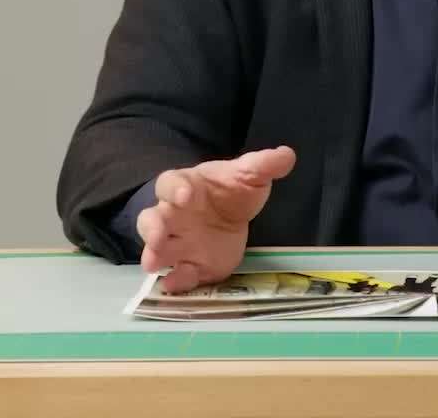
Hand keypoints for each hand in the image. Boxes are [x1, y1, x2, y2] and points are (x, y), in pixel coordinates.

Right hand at [137, 145, 295, 292]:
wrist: (231, 216)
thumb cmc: (231, 191)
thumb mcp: (250, 175)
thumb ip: (264, 165)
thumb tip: (286, 155)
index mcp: (184, 186)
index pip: (170, 183)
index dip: (174, 189)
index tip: (186, 196)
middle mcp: (172, 215)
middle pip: (151, 219)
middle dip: (152, 228)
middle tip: (157, 238)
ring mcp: (177, 243)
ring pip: (155, 248)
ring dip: (153, 255)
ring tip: (154, 264)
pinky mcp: (189, 265)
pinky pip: (177, 274)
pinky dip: (175, 280)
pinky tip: (176, 284)